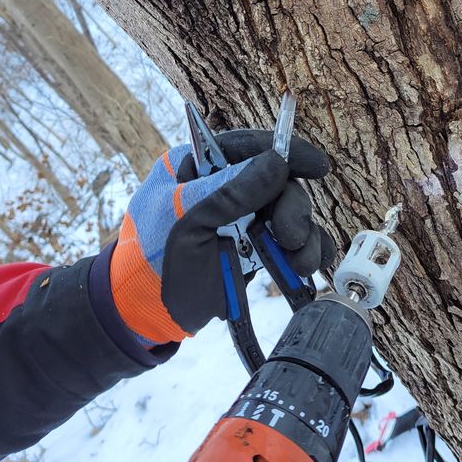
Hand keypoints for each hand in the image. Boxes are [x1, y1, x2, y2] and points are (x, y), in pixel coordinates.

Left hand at [109, 129, 334, 344]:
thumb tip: (279, 161)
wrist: (145, 315)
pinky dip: (307, 252)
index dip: (286, 151)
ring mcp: (243, 218)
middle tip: (291, 236)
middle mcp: (226, 187)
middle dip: (292, 208)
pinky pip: (292, 243)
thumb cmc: (154, 262)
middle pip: (277, 182)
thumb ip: (231, 192)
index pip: (248, 146)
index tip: (317, 166)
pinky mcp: (256, 249)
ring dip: (303, 236)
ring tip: (299, 262)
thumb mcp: (188, 223)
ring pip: (290, 212)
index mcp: (199, 168)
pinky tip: (307, 266)